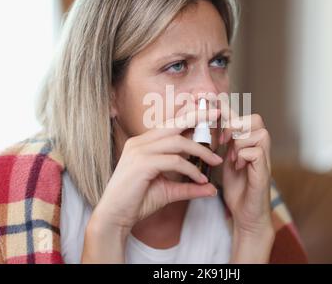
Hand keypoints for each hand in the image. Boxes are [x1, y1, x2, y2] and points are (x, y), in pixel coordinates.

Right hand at [82, 108, 220, 262]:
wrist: (114, 217)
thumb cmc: (137, 202)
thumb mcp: (168, 191)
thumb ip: (189, 187)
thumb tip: (211, 188)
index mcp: (143, 144)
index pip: (169, 125)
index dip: (189, 117)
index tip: (208, 115)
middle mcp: (140, 143)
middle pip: (174, 124)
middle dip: (196, 117)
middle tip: (217, 115)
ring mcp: (139, 151)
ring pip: (177, 142)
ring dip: (200, 151)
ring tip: (215, 161)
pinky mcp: (142, 164)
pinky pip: (174, 161)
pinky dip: (190, 169)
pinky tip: (200, 179)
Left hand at [219, 101, 273, 261]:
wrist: (246, 214)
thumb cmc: (237, 188)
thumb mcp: (225, 161)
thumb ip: (222, 144)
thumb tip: (207, 126)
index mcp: (249, 143)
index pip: (244, 117)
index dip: (229, 109)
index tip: (213, 103)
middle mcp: (260, 147)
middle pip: (256, 119)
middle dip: (237, 126)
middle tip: (224, 140)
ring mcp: (264, 159)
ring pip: (259, 132)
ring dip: (240, 142)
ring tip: (232, 157)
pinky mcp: (265, 171)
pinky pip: (257, 151)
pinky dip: (244, 156)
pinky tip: (237, 166)